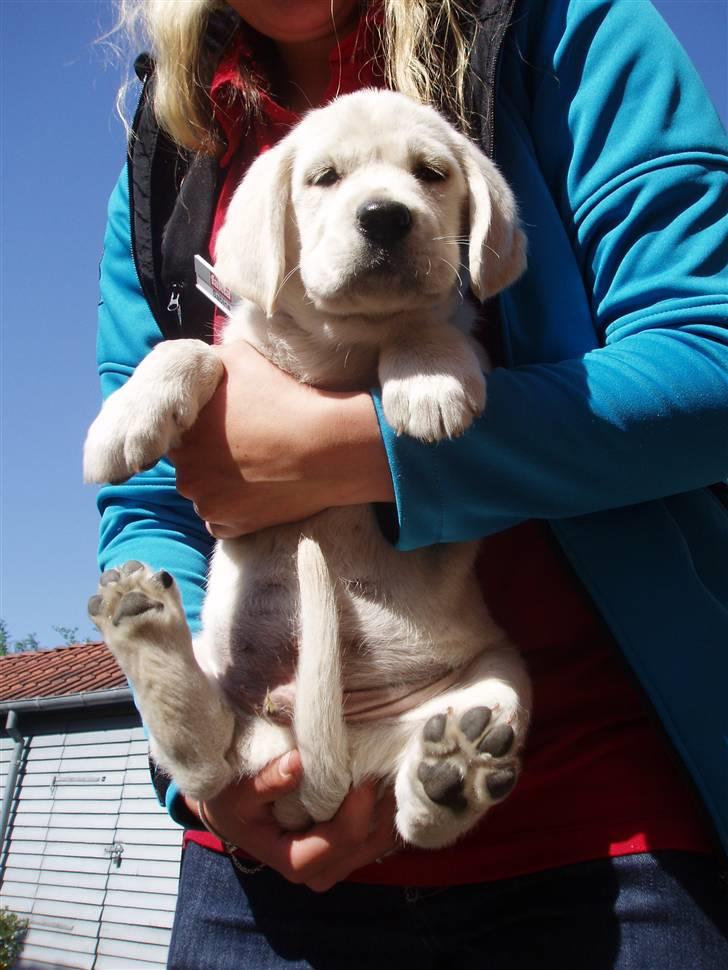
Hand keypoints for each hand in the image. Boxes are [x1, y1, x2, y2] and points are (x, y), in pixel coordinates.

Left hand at [170, 341, 393, 536]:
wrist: (328, 447)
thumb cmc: (285, 399)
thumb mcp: (239, 358)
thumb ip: (206, 363)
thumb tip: (196, 369)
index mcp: (183, 433)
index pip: (179, 431)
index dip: (204, 426)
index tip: (229, 424)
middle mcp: (186, 473)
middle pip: (190, 464)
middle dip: (209, 456)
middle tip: (245, 445)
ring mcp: (208, 504)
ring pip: (204, 492)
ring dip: (220, 484)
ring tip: (256, 468)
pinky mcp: (230, 527)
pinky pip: (221, 519)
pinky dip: (235, 508)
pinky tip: (258, 490)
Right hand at [189, 750, 399, 891]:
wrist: (233, 813)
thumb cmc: (234, 802)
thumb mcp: (239, 792)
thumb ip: (267, 782)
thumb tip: (297, 763)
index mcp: (295, 861)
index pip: (343, 838)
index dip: (360, 804)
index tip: (365, 767)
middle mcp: (321, 871)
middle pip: (370, 843)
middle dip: (382, 803)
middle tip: (387, 760)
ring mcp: (337, 864)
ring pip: (381, 841)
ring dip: (389, 805)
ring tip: (391, 766)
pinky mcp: (346, 851)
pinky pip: (378, 835)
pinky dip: (385, 808)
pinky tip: (385, 778)